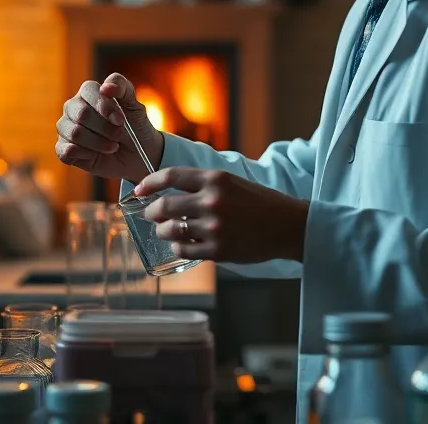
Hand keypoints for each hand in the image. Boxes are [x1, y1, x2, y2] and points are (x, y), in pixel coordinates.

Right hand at [55, 73, 164, 183]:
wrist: (136, 156)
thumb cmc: (134, 128)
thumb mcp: (135, 106)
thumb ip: (123, 88)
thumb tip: (105, 87)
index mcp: (88, 92)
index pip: (88, 90)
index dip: (105, 106)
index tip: (120, 120)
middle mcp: (73, 108)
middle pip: (82, 114)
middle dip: (105, 128)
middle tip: (119, 135)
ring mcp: (65, 128)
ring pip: (75, 134)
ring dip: (99, 143)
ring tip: (112, 146)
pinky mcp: (63, 150)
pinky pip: (68, 152)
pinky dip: (87, 155)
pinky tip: (97, 155)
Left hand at [136, 168, 309, 263]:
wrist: (289, 226)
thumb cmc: (260, 203)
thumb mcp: (232, 182)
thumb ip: (203, 184)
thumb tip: (170, 189)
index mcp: (215, 179)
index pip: (171, 176)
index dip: (149, 182)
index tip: (139, 189)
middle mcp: (212, 202)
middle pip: (164, 206)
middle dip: (151, 212)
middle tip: (151, 215)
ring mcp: (214, 228)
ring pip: (170, 230)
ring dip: (162, 231)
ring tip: (165, 231)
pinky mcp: (218, 251)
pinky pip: (184, 249)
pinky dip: (177, 247)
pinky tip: (181, 244)